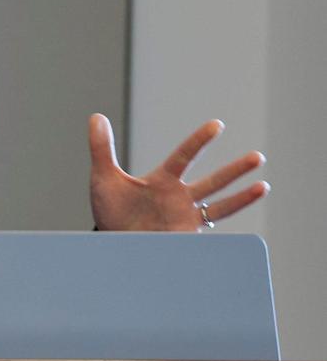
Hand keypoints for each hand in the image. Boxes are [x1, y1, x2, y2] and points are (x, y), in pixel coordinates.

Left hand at [88, 114, 268, 230]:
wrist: (111, 243)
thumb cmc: (110, 210)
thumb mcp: (103, 178)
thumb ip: (101, 148)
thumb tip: (96, 117)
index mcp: (163, 180)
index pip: (185, 156)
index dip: (199, 140)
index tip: (216, 125)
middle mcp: (180, 197)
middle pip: (213, 181)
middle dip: (235, 170)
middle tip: (257, 157)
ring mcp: (186, 218)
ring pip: (220, 206)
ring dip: (242, 198)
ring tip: (263, 186)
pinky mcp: (186, 238)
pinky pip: (211, 235)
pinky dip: (226, 233)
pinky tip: (246, 233)